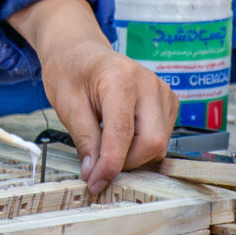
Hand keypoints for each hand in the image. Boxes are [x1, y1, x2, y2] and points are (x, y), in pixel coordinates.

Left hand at [8, 0, 174, 195]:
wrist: (81, 51)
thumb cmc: (70, 72)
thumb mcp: (67, 105)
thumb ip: (85, 140)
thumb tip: (94, 174)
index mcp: (121, 79)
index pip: (123, 134)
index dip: (110, 165)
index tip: (95, 183)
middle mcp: (149, 83)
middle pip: (152, 142)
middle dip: (127, 163)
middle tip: (100, 167)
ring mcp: (163, 91)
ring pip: (161, 143)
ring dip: (135, 156)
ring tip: (108, 148)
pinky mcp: (168, 100)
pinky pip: (163, 136)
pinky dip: (143, 146)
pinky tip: (123, 138)